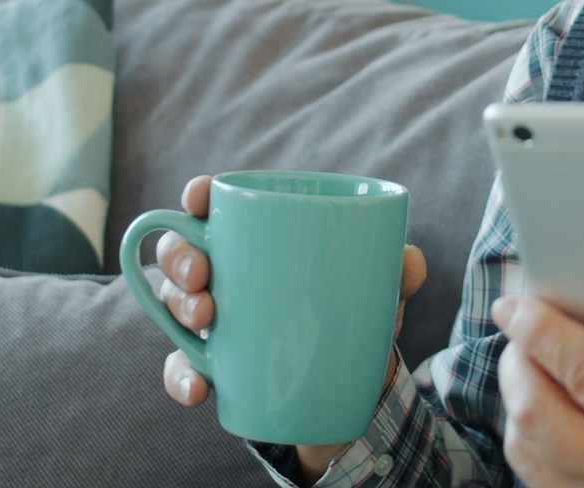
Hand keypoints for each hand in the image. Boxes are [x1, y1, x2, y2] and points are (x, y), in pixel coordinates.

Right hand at [156, 173, 428, 477]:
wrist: (349, 382)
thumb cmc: (351, 309)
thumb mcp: (375, 289)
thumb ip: (396, 271)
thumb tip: (411, 262)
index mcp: (257, 237)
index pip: (215, 205)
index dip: (197, 195)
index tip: (201, 197)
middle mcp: (224, 272)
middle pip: (180, 249)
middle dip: (180, 256)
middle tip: (204, 275)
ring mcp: (213, 319)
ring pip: (173, 302)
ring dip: (179, 307)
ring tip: (205, 318)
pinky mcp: (212, 364)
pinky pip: (182, 367)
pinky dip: (182, 378)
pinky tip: (199, 388)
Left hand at [493, 282, 583, 487]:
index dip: (545, 332)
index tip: (518, 304)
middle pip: (540, 415)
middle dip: (517, 362)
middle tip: (518, 328)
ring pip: (530, 453)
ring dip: (518, 402)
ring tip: (530, 364)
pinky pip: (541, 482)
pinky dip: (531, 443)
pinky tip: (550, 412)